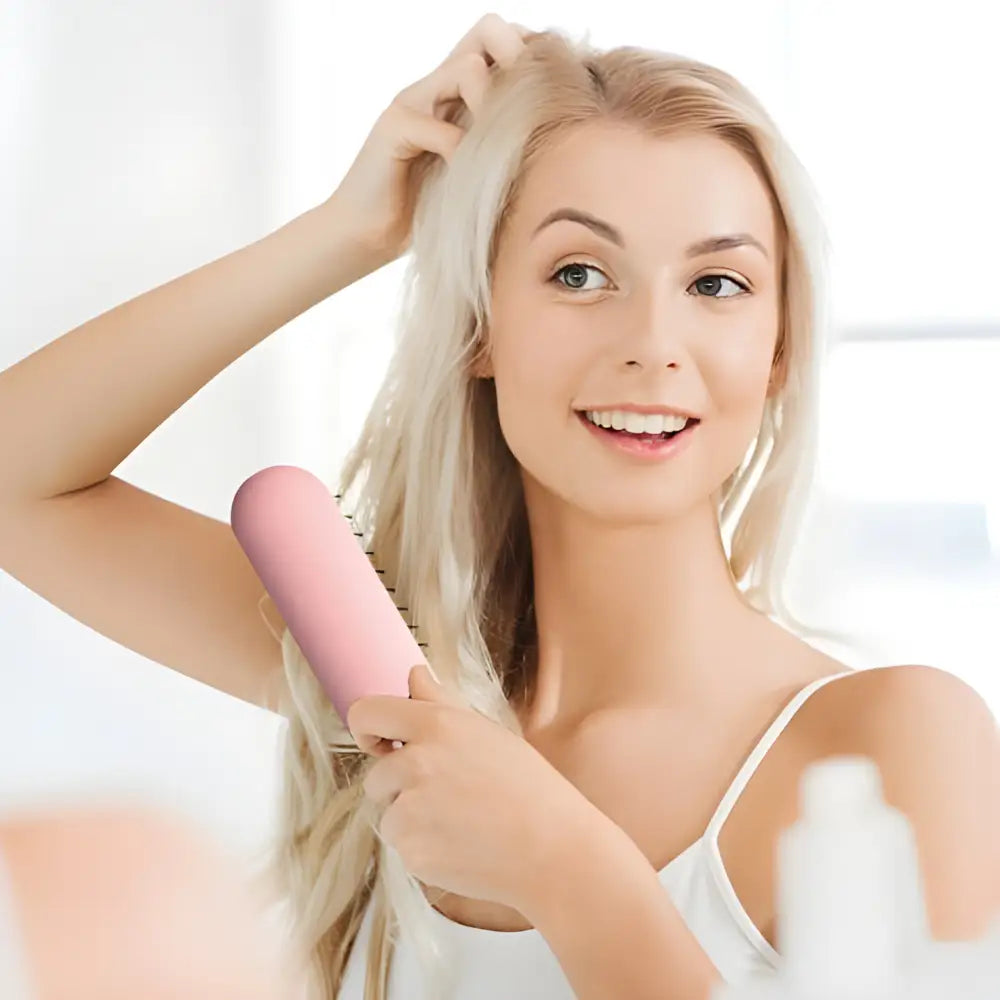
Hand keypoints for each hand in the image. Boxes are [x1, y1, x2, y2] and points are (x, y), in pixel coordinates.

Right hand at [327, 13, 530, 261]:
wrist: (364, 236)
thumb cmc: (423, 211)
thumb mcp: (473, 176)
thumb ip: (499, 151)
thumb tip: (555, 144)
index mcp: (455, 92)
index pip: (499, 40)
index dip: (531, 56)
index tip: (553, 97)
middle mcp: (434, 87)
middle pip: (488, 31)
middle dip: (520, 63)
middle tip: (532, 112)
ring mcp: (411, 103)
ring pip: (467, 69)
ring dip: (495, 109)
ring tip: (499, 152)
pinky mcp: (392, 130)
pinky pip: (438, 126)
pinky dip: (461, 153)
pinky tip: (466, 181)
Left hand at [346, 663, 592, 911]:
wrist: (552, 849)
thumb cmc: (527, 786)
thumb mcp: (486, 732)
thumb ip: (440, 702)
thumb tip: (413, 675)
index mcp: (434, 725)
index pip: (365, 713)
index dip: (367, 730)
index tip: (382, 745)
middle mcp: (415, 764)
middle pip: (375, 777)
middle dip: (400, 788)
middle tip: (449, 796)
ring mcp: (410, 811)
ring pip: (388, 815)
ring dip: (412, 821)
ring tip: (461, 822)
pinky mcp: (412, 853)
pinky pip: (403, 848)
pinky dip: (424, 850)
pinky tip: (462, 846)